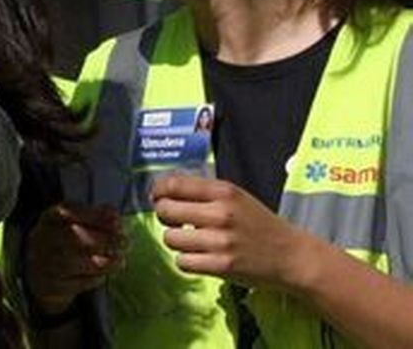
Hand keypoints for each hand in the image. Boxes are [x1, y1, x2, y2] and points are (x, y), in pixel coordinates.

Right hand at [25, 202, 125, 315]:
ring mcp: (43, 263)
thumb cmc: (65, 243)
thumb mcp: (75, 224)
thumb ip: (95, 216)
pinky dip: (93, 279)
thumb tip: (113, 214)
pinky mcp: (50, 286)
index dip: (94, 216)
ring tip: (120, 259)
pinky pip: (75, 283)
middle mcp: (42, 239)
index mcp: (49, 218)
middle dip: (103, 239)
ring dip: (102, 261)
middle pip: (71, 236)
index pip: (67, 211)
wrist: (38, 273)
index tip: (118, 222)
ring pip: (73, 262)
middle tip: (126, 242)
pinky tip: (103, 275)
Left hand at [152, 173, 313, 289]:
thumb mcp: (236, 197)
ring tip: (192, 242)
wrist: (292, 256)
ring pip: (170, 238)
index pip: (173, 184)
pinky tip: (200, 257)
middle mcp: (221, 214)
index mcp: (223, 192)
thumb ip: (203, 192)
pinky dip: (187, 261)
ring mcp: (221, 241)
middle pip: (165, 211)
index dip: (158, 191)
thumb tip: (163, 191)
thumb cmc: (259, 224)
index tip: (158, 198)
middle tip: (176, 222)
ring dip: (176, 242)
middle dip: (164, 216)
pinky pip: (182, 262)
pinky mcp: (222, 266)